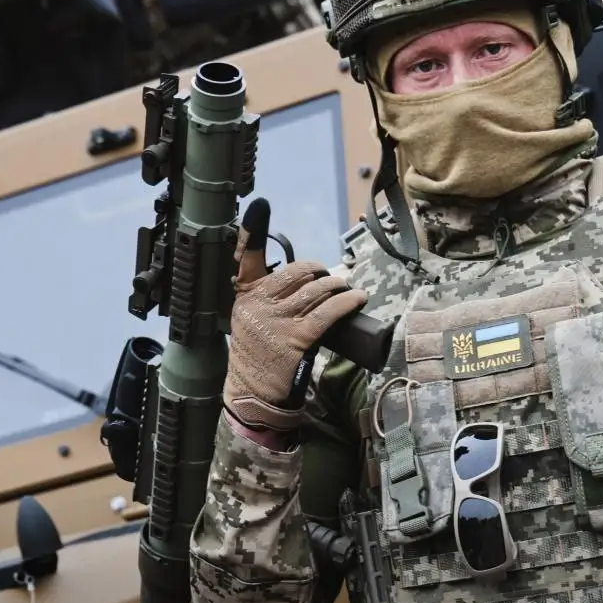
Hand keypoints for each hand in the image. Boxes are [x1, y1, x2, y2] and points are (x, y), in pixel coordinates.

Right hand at [224, 216, 365, 433]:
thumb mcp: (253, 321)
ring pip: (315, 291)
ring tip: (347, 287)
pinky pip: (328, 312)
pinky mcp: (297, 339)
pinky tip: (357, 298)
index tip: (258, 207)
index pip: (247, 258)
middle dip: (317, 271)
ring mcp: (277, 322)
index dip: (252, 232)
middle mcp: (258, 306)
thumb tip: (310, 277)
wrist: (254, 394)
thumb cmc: (260, 356)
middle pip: (296, 272)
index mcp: (245, 297)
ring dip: (337, 285)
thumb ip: (268, 297)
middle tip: (330, 276)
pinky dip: (345, 301)